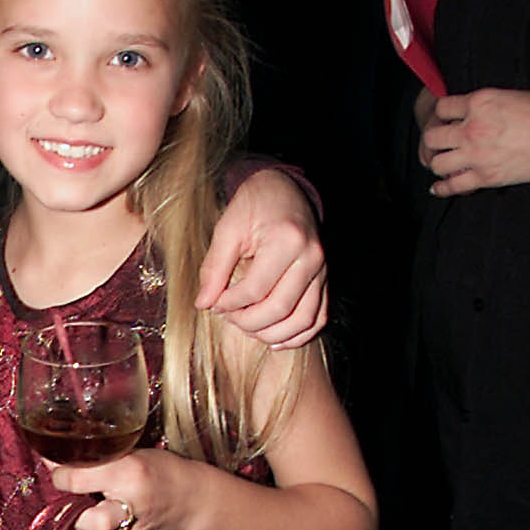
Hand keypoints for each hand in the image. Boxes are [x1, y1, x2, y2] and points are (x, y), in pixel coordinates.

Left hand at [50, 449, 196, 529]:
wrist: (190, 499)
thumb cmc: (160, 469)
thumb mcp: (130, 453)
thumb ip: (94, 458)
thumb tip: (54, 460)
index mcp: (129, 474)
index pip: (76, 479)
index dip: (58, 473)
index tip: (54, 466)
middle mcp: (128, 505)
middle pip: (83, 518)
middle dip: (66, 508)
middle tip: (64, 496)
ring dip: (69, 528)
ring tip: (69, 512)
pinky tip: (78, 527)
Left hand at [196, 167, 326, 346]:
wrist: (283, 190)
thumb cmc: (253, 207)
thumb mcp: (227, 230)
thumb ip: (214, 267)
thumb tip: (203, 303)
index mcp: (287, 240)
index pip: (255, 289)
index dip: (230, 303)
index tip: (214, 303)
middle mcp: (311, 257)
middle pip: (280, 308)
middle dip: (248, 322)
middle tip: (228, 317)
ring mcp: (323, 270)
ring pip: (303, 319)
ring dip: (272, 334)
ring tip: (247, 329)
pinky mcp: (325, 280)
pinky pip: (318, 317)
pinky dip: (298, 335)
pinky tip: (275, 339)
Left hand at [420, 88, 529, 194]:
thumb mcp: (512, 95)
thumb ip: (488, 104)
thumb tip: (477, 111)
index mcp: (479, 102)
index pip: (442, 107)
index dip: (443, 114)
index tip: (446, 120)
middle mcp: (472, 128)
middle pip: (432, 137)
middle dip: (434, 140)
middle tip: (440, 144)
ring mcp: (476, 154)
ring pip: (437, 163)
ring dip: (438, 163)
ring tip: (443, 164)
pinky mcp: (485, 176)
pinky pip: (452, 186)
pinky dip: (442, 188)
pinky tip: (438, 187)